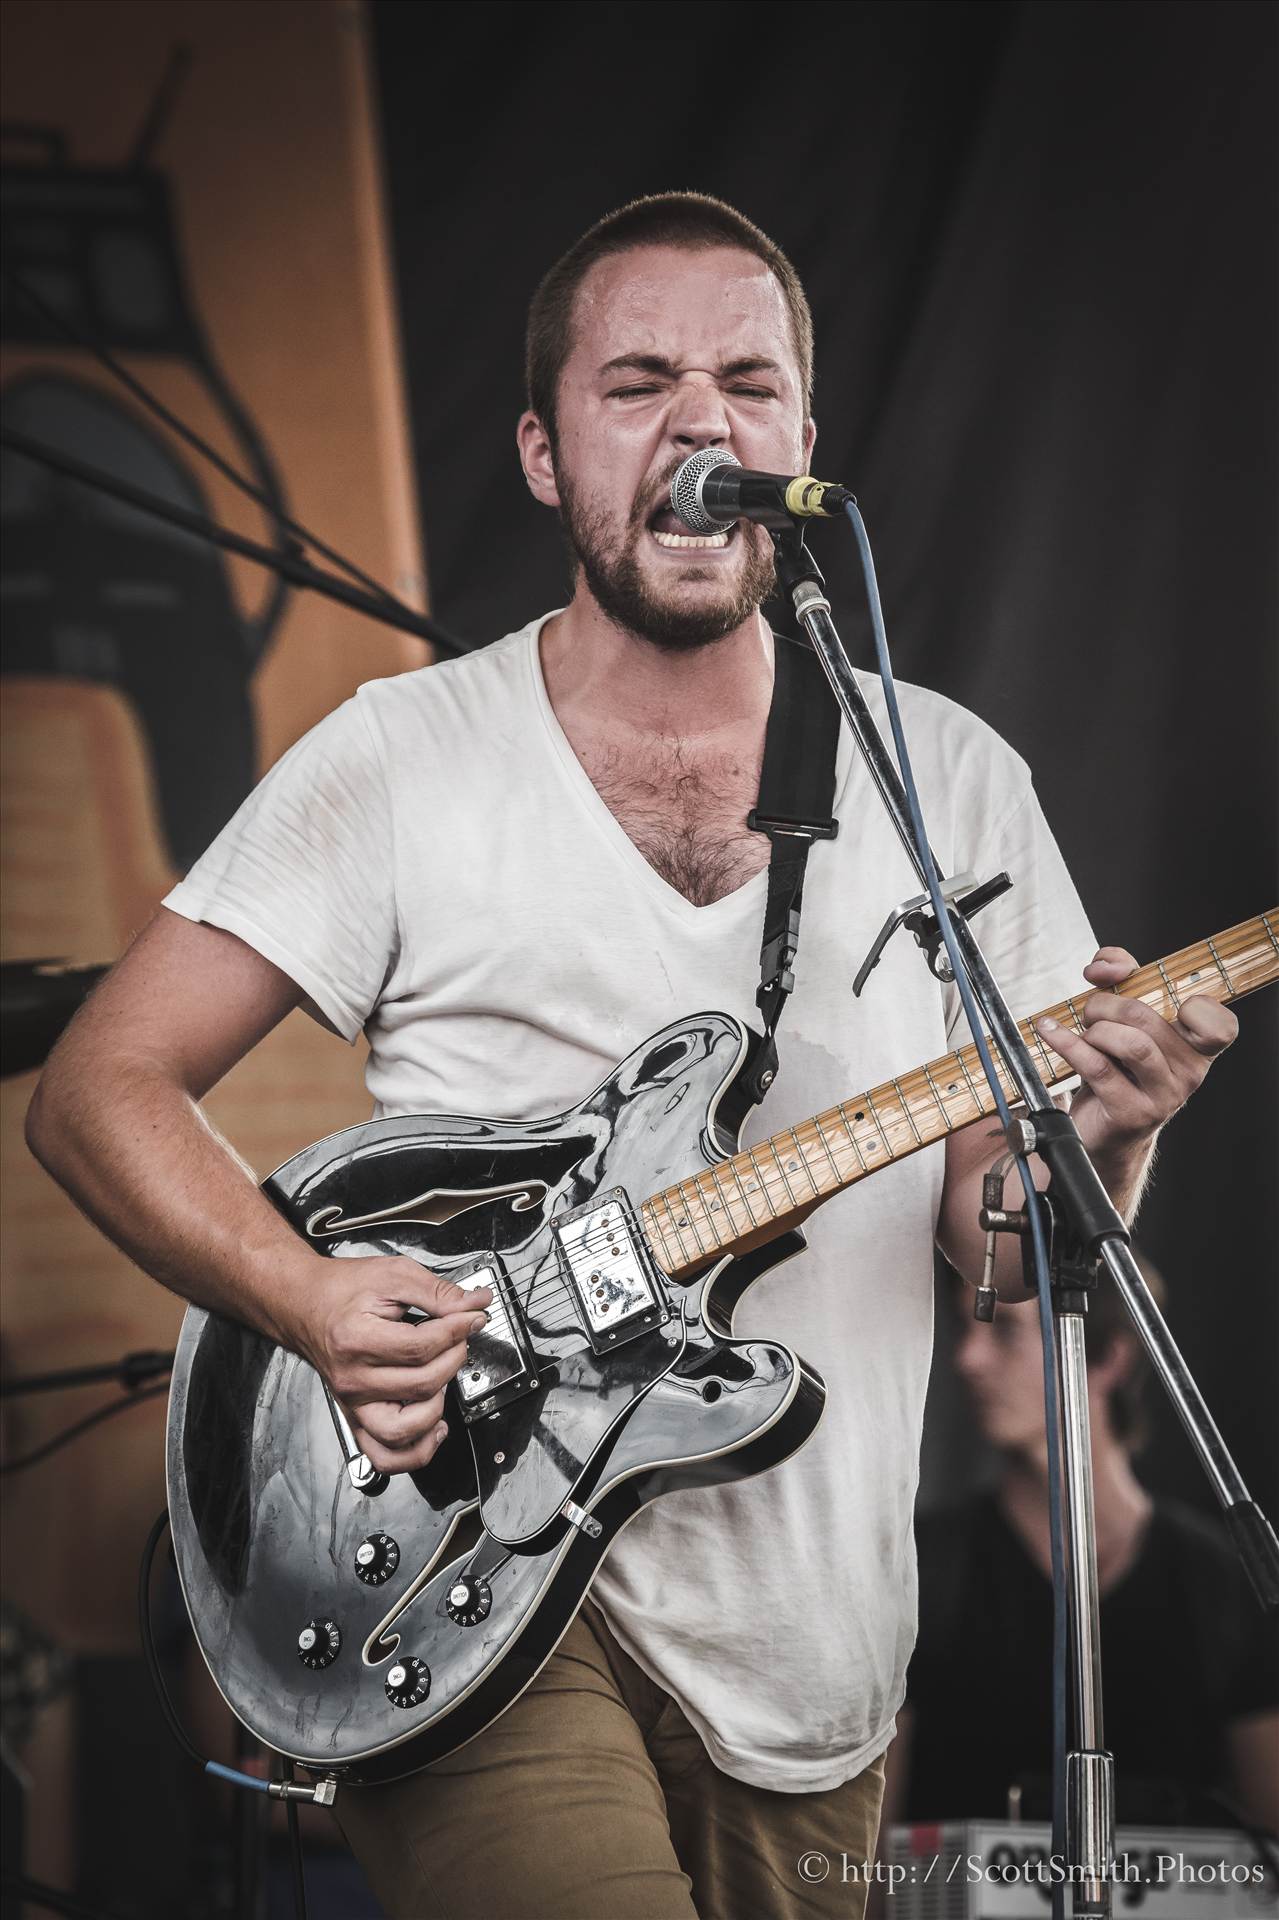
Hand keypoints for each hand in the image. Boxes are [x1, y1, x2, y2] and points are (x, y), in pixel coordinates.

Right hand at [294, 1255, 491, 1473]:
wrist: (305, 1304)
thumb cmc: (342, 1291)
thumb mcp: (393, 1275)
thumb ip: (437, 1292)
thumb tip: (475, 1303)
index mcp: (357, 1340)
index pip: (422, 1347)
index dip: (457, 1330)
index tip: (471, 1317)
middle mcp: (352, 1378)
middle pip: (421, 1384)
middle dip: (453, 1358)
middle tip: (458, 1338)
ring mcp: (353, 1403)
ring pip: (405, 1430)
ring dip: (438, 1406)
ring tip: (441, 1378)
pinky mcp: (356, 1417)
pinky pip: (385, 1455)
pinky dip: (415, 1451)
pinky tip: (434, 1427)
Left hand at [1035, 946, 1236, 1156]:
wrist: (1104, 1130)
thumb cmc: (1118, 1068)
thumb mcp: (1125, 1020)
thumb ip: (1122, 977)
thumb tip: (1106, 965)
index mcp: (1197, 1049)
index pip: (1221, 1025)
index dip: (1196, 1005)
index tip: (1157, 998)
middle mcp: (1189, 1074)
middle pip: (1150, 1020)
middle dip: (1106, 1004)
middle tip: (1090, 1012)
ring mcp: (1164, 1097)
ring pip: (1132, 1045)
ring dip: (1095, 1028)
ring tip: (1084, 1031)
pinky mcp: (1132, 1113)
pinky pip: (1098, 1067)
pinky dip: (1067, 1042)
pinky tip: (1050, 1032)